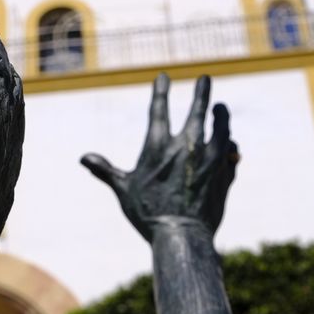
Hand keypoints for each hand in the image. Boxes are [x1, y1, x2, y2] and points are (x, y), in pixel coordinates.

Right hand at [81, 74, 236, 242]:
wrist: (182, 237)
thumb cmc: (148, 214)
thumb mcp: (124, 190)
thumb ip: (106, 170)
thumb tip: (83, 158)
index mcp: (159, 146)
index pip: (159, 109)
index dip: (161, 90)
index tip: (163, 77)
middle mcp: (188, 146)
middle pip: (198, 109)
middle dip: (202, 92)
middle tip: (205, 79)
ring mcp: (210, 158)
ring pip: (221, 127)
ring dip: (221, 116)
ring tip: (221, 109)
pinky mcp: (225, 173)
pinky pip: (230, 153)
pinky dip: (229, 146)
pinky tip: (229, 143)